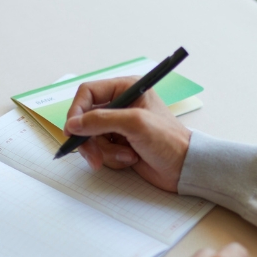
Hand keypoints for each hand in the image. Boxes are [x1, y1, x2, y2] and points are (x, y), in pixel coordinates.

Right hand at [63, 77, 191, 192]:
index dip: (76, 111)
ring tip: (128, 156)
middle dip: (90, 140)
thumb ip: (102, 120)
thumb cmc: (168, 141)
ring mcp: (118, 126)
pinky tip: (131, 160)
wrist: (184, 168)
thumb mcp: (135, 124)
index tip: (73, 131)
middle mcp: (120, 105)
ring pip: (91, 138)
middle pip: (85, 118)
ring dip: (106, 152)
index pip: (88, 93)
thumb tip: (73, 124)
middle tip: (94, 157)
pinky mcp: (119, 144)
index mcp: (125, 89)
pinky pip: (101, 151)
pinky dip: (112, 159)